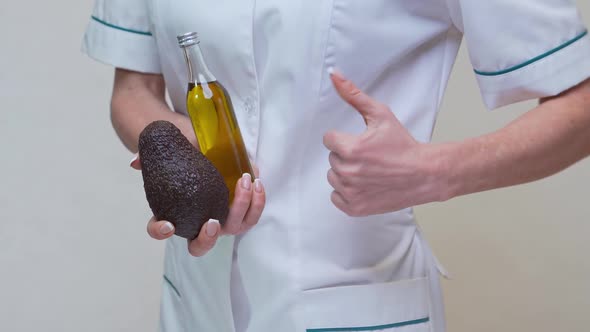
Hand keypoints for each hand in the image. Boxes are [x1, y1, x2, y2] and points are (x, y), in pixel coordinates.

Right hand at [131, 155, 264, 255]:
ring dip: (240, 210)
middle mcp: (199, 223)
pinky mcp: (243, 210)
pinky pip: (252, 215)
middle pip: (201, 246)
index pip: (160, 230)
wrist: (207, 146)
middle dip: (207, 239)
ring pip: (233, 228)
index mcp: (175, 214)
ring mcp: (222, 220)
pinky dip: (256, 202)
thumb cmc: (184, 155)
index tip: (167, 224)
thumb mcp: (167, 152)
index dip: (160, 231)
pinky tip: (256, 183)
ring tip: (244, 183)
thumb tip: (135, 162)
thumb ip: (149, 156)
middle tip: (211, 222)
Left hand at [323, 69, 442, 216]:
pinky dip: (347, 193)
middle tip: (370, 157)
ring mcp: (350, 192)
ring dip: (346, 174)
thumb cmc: (403, 145)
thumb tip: (334, 75)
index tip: (362, 142)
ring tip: (369, 171)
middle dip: (347, 156)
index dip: (345, 139)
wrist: (425, 174)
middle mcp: (347, 172)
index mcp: (350, 149)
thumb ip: (354, 95)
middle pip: (332, 158)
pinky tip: (365, 185)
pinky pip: (336, 197)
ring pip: (333, 178)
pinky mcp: (354, 208)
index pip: (329, 140)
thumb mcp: (380, 115)